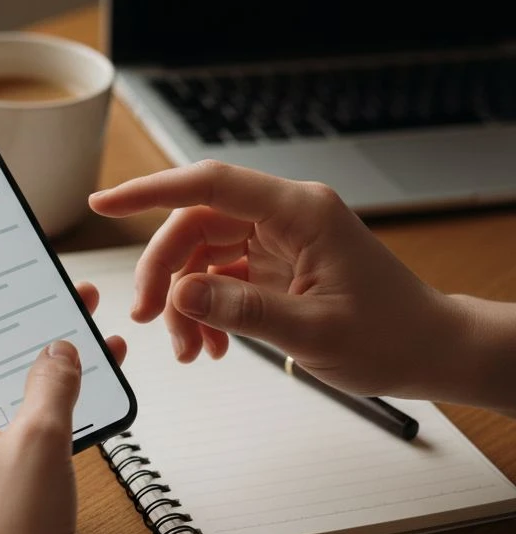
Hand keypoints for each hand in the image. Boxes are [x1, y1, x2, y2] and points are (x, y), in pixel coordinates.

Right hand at [89, 160, 454, 397]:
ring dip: (183, 300)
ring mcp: (278, 239)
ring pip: (201, 253)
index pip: (209, 184)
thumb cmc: (390, 335)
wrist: (429, 350)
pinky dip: (205, 309)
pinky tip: (209, 344)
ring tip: (189, 349)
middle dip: (164, 272)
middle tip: (149, 319)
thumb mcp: (311, 330)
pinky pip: (219, 276)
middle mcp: (285, 216)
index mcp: (299, 212)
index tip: (104, 203)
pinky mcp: (275, 263)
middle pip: (194, 224)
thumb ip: (241, 310)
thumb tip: (181, 293)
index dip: (149, 191)